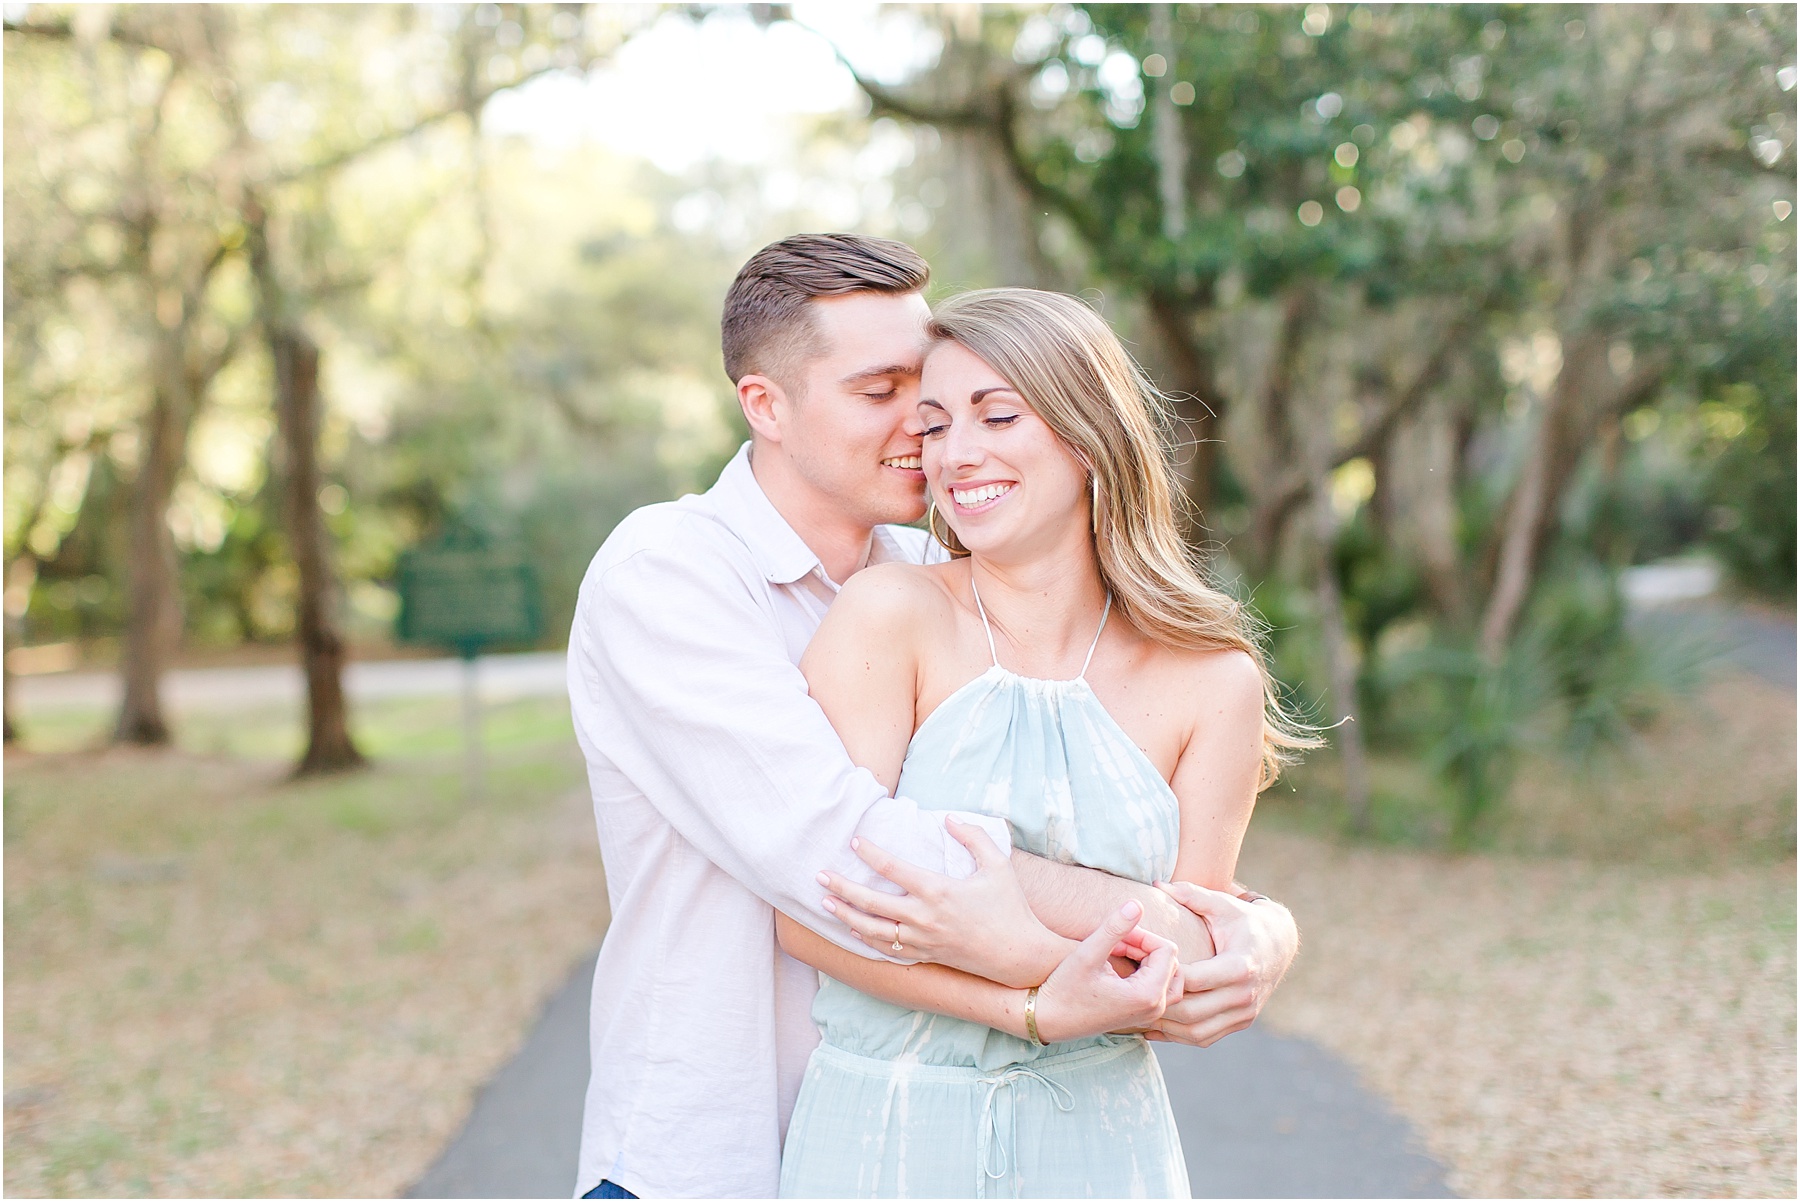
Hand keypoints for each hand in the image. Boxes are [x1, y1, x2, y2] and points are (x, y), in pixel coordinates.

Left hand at [817, 818, 1068, 987]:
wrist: (1018, 955)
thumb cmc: (1010, 907)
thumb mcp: (998, 865)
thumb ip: (973, 837)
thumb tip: (950, 818)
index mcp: (938, 891)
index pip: (894, 868)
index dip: (871, 853)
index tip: (855, 841)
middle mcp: (923, 917)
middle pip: (872, 902)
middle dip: (842, 888)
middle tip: (820, 875)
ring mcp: (921, 940)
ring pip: (872, 930)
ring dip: (846, 916)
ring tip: (826, 904)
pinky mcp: (925, 955)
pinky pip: (887, 950)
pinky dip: (867, 940)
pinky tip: (854, 930)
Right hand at [1033, 901, 1182, 1043]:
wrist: (1048, 1020)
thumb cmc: (1064, 989)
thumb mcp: (1087, 955)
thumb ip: (1114, 928)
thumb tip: (1137, 904)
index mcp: (1147, 995)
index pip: (1167, 950)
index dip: (1143, 935)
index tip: (1116, 936)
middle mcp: (1155, 1008)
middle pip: (1171, 961)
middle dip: (1146, 946)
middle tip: (1115, 943)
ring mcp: (1150, 1015)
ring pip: (1168, 974)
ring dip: (1147, 958)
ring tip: (1117, 952)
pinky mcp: (1142, 1015)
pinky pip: (1159, 987)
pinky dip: (1145, 971)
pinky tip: (1118, 966)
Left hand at [1145, 880, 1297, 1047]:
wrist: (1279, 944)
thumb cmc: (1244, 920)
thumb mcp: (1222, 904)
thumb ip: (1192, 894)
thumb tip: (1158, 884)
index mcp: (1240, 966)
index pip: (1194, 980)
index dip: (1165, 976)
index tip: (1140, 967)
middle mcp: (1245, 995)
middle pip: (1192, 1011)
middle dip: (1159, 1005)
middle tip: (1129, 995)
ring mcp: (1245, 1013)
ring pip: (1196, 1031)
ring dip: (1165, 1026)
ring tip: (1136, 1012)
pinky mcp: (1241, 1022)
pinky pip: (1205, 1037)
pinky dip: (1178, 1035)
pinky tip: (1155, 1025)